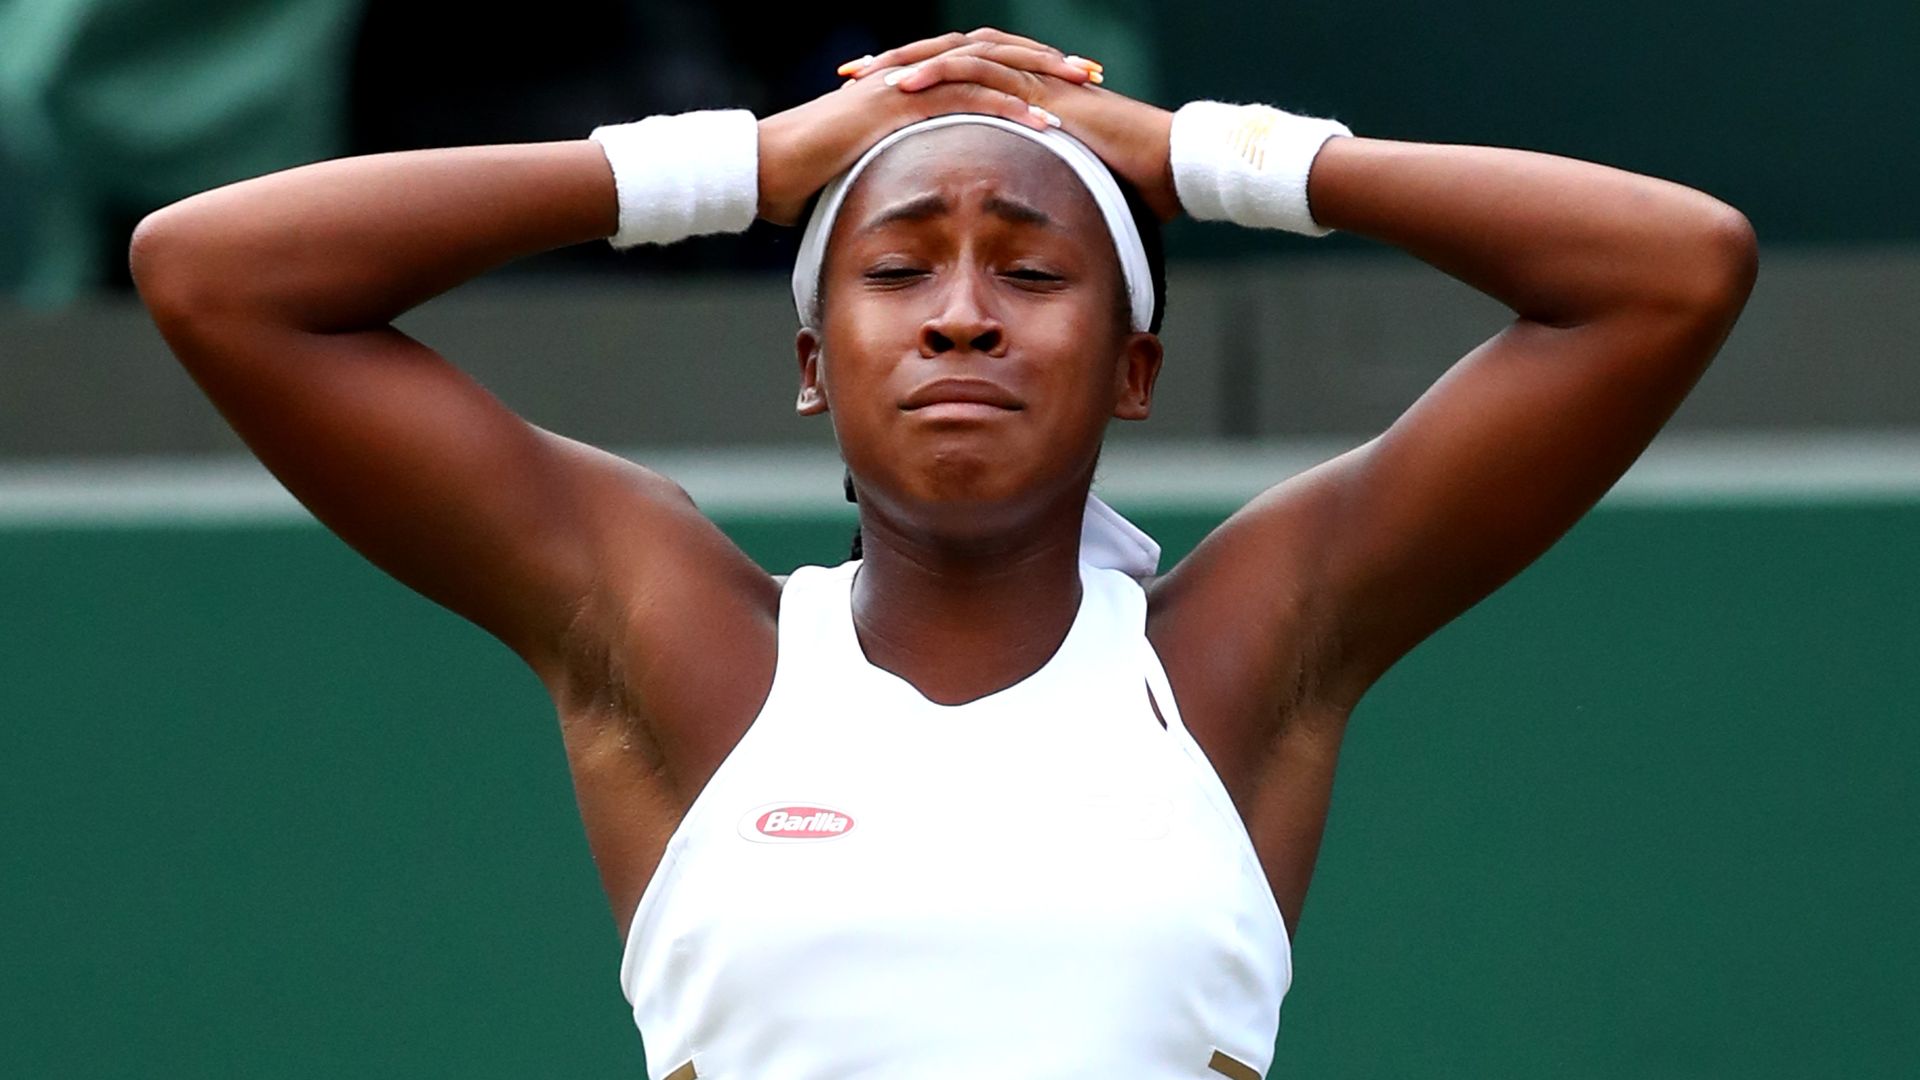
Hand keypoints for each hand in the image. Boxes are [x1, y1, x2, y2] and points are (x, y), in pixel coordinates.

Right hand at [755, 31, 1094, 224]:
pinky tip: (1044, 125)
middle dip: (1046, 64)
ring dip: (1039, 79)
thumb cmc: (805, 180)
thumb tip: (922, 201)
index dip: (1025, 76)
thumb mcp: (867, 171)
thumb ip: (900, 172)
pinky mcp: (898, 105)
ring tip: (1081, 92)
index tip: (1067, 90)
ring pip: (988, 69)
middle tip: (1092, 75)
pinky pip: (964, 100)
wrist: (763, 170)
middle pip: (994, 57)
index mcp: (912, 87)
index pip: (980, 70)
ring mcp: (906, 86)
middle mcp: (913, 77)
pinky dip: (1008, 110)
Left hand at [845, 28, 1180, 221]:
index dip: (909, 91)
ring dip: (905, 65)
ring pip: (954, 55)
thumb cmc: (1127, 185)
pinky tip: (904, 88)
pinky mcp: (1040, 85)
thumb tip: (1012, 233)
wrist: (1168, 168)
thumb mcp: (1061, 188)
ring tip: (864, 79)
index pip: (953, 83)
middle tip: (848, 79)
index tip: (866, 107)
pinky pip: (981, 70)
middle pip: (943, 59)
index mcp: (1019, 97)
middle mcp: (1021, 78)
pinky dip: (939, 74)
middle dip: (893, 67)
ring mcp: (1030, 77)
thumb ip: (1032, 194)